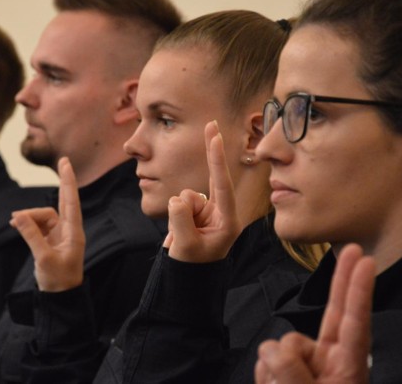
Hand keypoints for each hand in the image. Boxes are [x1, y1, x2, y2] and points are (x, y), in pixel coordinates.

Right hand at [10, 157, 84, 291]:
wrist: (60, 299)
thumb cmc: (58, 281)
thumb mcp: (43, 258)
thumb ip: (32, 235)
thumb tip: (19, 216)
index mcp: (73, 233)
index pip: (71, 201)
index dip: (68, 181)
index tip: (66, 163)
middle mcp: (69, 230)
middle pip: (60, 203)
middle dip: (55, 190)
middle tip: (53, 174)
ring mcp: (60, 235)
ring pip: (43, 216)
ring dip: (28, 217)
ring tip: (14, 223)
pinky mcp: (51, 241)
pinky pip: (38, 225)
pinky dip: (27, 224)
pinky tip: (16, 224)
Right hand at [163, 121, 242, 262]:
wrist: (186, 276)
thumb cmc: (192, 265)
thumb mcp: (187, 246)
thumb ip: (181, 220)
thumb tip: (177, 199)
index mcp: (228, 221)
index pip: (222, 185)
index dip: (217, 159)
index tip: (216, 136)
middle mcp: (220, 212)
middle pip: (208, 182)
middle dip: (206, 163)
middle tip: (212, 124)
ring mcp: (207, 210)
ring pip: (185, 196)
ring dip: (178, 214)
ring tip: (184, 235)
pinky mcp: (194, 210)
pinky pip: (178, 201)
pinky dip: (174, 214)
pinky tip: (179, 231)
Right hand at [255, 244, 375, 383]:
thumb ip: (291, 371)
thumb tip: (271, 348)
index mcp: (346, 369)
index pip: (353, 324)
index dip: (359, 291)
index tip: (366, 262)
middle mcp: (329, 361)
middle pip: (334, 312)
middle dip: (341, 280)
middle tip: (353, 249)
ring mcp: (307, 364)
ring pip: (282, 344)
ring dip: (275, 368)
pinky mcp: (284, 370)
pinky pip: (265, 359)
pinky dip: (264, 374)